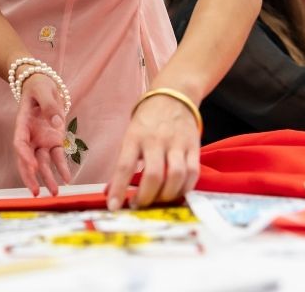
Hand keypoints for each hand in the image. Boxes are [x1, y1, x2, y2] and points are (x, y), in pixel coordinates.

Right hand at [12, 74, 71, 195]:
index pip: (20, 143)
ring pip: (42, 162)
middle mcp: (30, 135)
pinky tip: (67, 179)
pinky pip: (57, 157)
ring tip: (54, 193)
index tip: (33, 167)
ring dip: (47, 177)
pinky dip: (61, 168)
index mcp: (23, 123)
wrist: (42, 84)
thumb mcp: (44, 90)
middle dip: (31, 176)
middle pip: (27, 158)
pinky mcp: (53, 140)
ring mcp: (41, 139)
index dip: (24, 156)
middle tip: (36, 192)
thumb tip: (57, 123)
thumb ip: (50, 106)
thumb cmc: (39, 86)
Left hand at [107, 93, 198, 210]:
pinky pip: (193, 172)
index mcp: (134, 137)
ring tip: (157, 201)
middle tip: (139, 206)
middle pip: (153, 175)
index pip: (124, 166)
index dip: (119, 189)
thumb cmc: (147, 121)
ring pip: (175, 175)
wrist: (173, 96)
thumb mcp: (130, 136)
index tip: (114, 207)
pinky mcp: (194, 147)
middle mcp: (156, 140)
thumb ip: (124, 164)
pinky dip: (185, 188)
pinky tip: (176, 194)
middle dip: (146, 197)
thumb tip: (110, 193)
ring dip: (166, 195)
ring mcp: (177, 143)